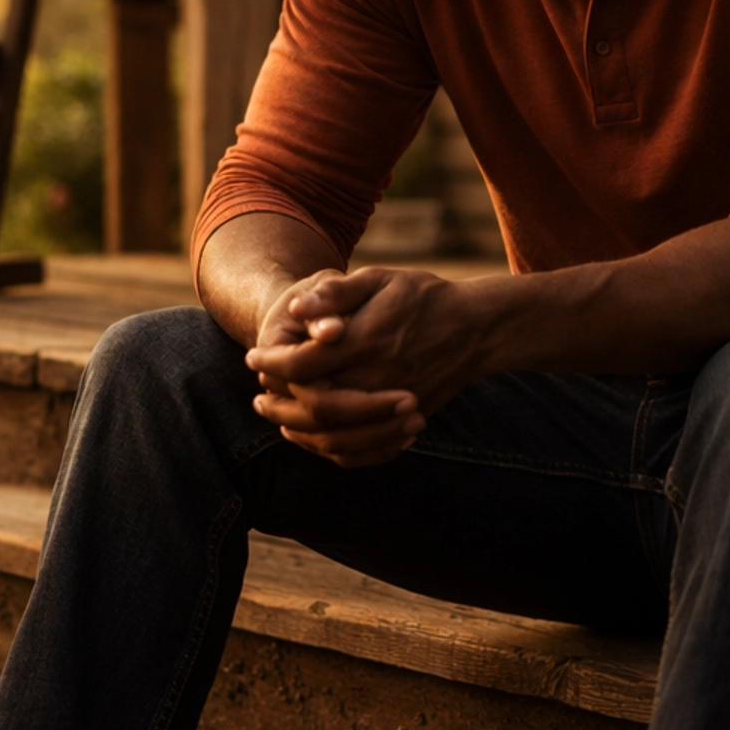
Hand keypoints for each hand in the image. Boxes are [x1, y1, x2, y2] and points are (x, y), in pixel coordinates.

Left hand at [247, 266, 492, 467]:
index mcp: (363, 341)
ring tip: (278, 420)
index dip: (271, 361)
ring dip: (298, 430)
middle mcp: (375, 378)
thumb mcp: (379, 280)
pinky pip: (363, 448)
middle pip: (311, 404)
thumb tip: (295, 309)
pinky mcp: (404, 421)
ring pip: (333, 433)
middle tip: (256, 398)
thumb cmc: (424, 297)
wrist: (477, 328)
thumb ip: (335, 293)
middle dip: (277, 402)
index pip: (301, 362)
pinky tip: (315, 438)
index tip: (252, 357)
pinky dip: (332, 449)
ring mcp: (391, 404)